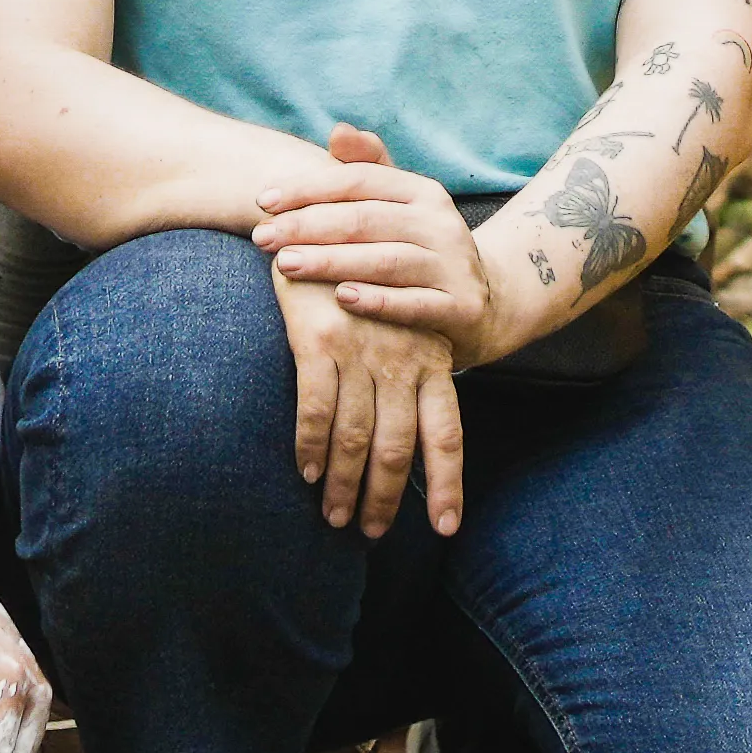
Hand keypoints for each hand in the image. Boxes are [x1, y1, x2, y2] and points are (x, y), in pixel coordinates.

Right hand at [261, 133, 473, 533]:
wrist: (325, 220)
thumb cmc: (364, 280)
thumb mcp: (402, 323)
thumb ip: (412, 375)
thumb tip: (408, 436)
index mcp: (430, 360)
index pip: (447, 434)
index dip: (447, 484)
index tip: (447, 527)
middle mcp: (402, 361)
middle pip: (400, 448)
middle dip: (386, 498)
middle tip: (371, 532)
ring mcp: (361, 352)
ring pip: (356, 437)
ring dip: (344, 484)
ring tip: (334, 516)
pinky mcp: (319, 341)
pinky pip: (315, 408)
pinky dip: (309, 446)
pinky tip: (304, 471)